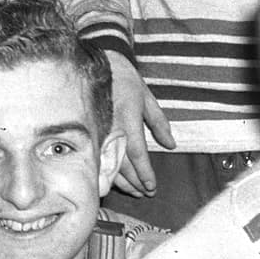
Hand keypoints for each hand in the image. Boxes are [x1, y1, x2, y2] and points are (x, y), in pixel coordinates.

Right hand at [106, 52, 173, 196]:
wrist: (98, 65)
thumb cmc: (126, 80)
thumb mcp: (147, 98)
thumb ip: (159, 123)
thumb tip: (171, 145)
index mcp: (128, 120)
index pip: (138, 155)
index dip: (145, 174)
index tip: (152, 187)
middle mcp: (112, 129)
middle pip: (124, 166)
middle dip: (136, 183)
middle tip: (145, 193)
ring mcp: (98, 132)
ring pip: (109, 165)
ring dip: (122, 182)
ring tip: (134, 191)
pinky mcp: (89, 132)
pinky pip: (97, 158)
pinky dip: (106, 173)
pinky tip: (113, 181)